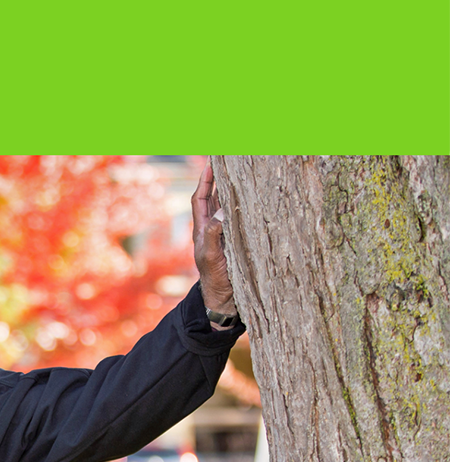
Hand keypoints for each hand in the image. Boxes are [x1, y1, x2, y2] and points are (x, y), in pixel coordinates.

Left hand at [192, 161, 235, 320]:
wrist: (225, 300)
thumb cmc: (215, 279)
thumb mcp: (210, 256)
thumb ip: (214, 234)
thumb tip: (223, 211)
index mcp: (203, 229)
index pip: (202, 199)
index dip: (206, 181)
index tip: (211, 163)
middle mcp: (215, 228)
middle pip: (218, 198)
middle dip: (223, 179)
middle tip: (232, 161)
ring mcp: (228, 234)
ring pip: (231, 207)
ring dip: (237, 191)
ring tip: (246, 172)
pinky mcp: (241, 241)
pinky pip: (244, 219)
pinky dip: (249, 207)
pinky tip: (259, 197)